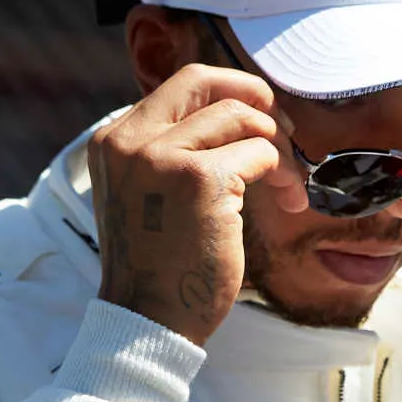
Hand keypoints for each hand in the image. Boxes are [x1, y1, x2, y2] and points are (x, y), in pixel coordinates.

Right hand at [88, 64, 305, 341]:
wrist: (149, 320)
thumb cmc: (161, 264)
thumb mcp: (147, 192)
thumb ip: (171, 151)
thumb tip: (235, 115)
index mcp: (113, 139)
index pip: (180, 85)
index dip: (229, 94)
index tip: (258, 121)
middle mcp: (131, 139)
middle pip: (205, 81)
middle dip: (254, 98)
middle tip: (283, 132)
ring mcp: (162, 157)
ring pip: (241, 118)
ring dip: (276, 150)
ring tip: (287, 187)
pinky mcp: (200, 181)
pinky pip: (260, 155)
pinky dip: (280, 176)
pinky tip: (286, 203)